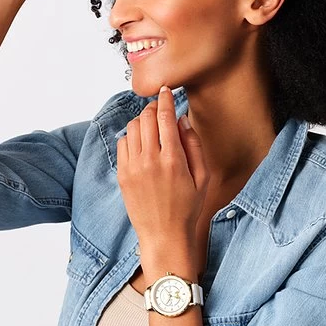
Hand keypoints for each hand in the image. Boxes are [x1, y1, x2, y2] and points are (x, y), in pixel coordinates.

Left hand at [116, 86, 209, 246]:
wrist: (164, 235)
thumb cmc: (187, 208)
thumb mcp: (202, 177)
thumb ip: (194, 145)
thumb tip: (182, 120)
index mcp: (173, 159)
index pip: (165, 117)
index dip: (165, 98)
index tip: (166, 90)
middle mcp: (150, 160)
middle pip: (146, 118)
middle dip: (153, 107)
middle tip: (159, 108)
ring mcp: (133, 168)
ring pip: (132, 128)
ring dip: (142, 121)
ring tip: (151, 126)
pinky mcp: (123, 175)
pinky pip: (123, 143)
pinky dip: (131, 137)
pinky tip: (141, 143)